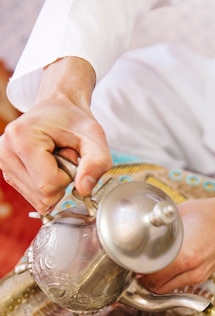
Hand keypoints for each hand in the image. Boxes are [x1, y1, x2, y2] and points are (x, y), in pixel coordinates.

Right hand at [0, 57, 111, 213]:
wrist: (58, 108)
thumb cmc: (74, 120)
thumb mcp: (94, 137)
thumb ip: (97, 162)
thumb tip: (84, 189)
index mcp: (21, 138)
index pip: (49, 184)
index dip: (68, 176)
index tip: (70, 154)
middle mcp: (5, 151)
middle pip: (43, 195)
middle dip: (61, 181)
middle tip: (63, 155)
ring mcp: (3, 163)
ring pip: (39, 200)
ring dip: (55, 184)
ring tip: (55, 158)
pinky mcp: (8, 173)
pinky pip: (35, 198)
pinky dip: (47, 186)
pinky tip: (47, 166)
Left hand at [141, 184, 214, 292]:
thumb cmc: (211, 213)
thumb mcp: (178, 214)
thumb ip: (157, 225)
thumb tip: (136, 226)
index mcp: (185, 257)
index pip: (150, 276)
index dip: (134, 272)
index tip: (125, 265)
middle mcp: (192, 271)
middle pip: (155, 287)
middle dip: (141, 280)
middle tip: (131, 269)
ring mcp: (199, 276)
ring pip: (165, 289)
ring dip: (153, 282)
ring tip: (144, 269)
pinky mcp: (203, 276)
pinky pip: (178, 284)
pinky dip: (167, 280)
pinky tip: (162, 268)